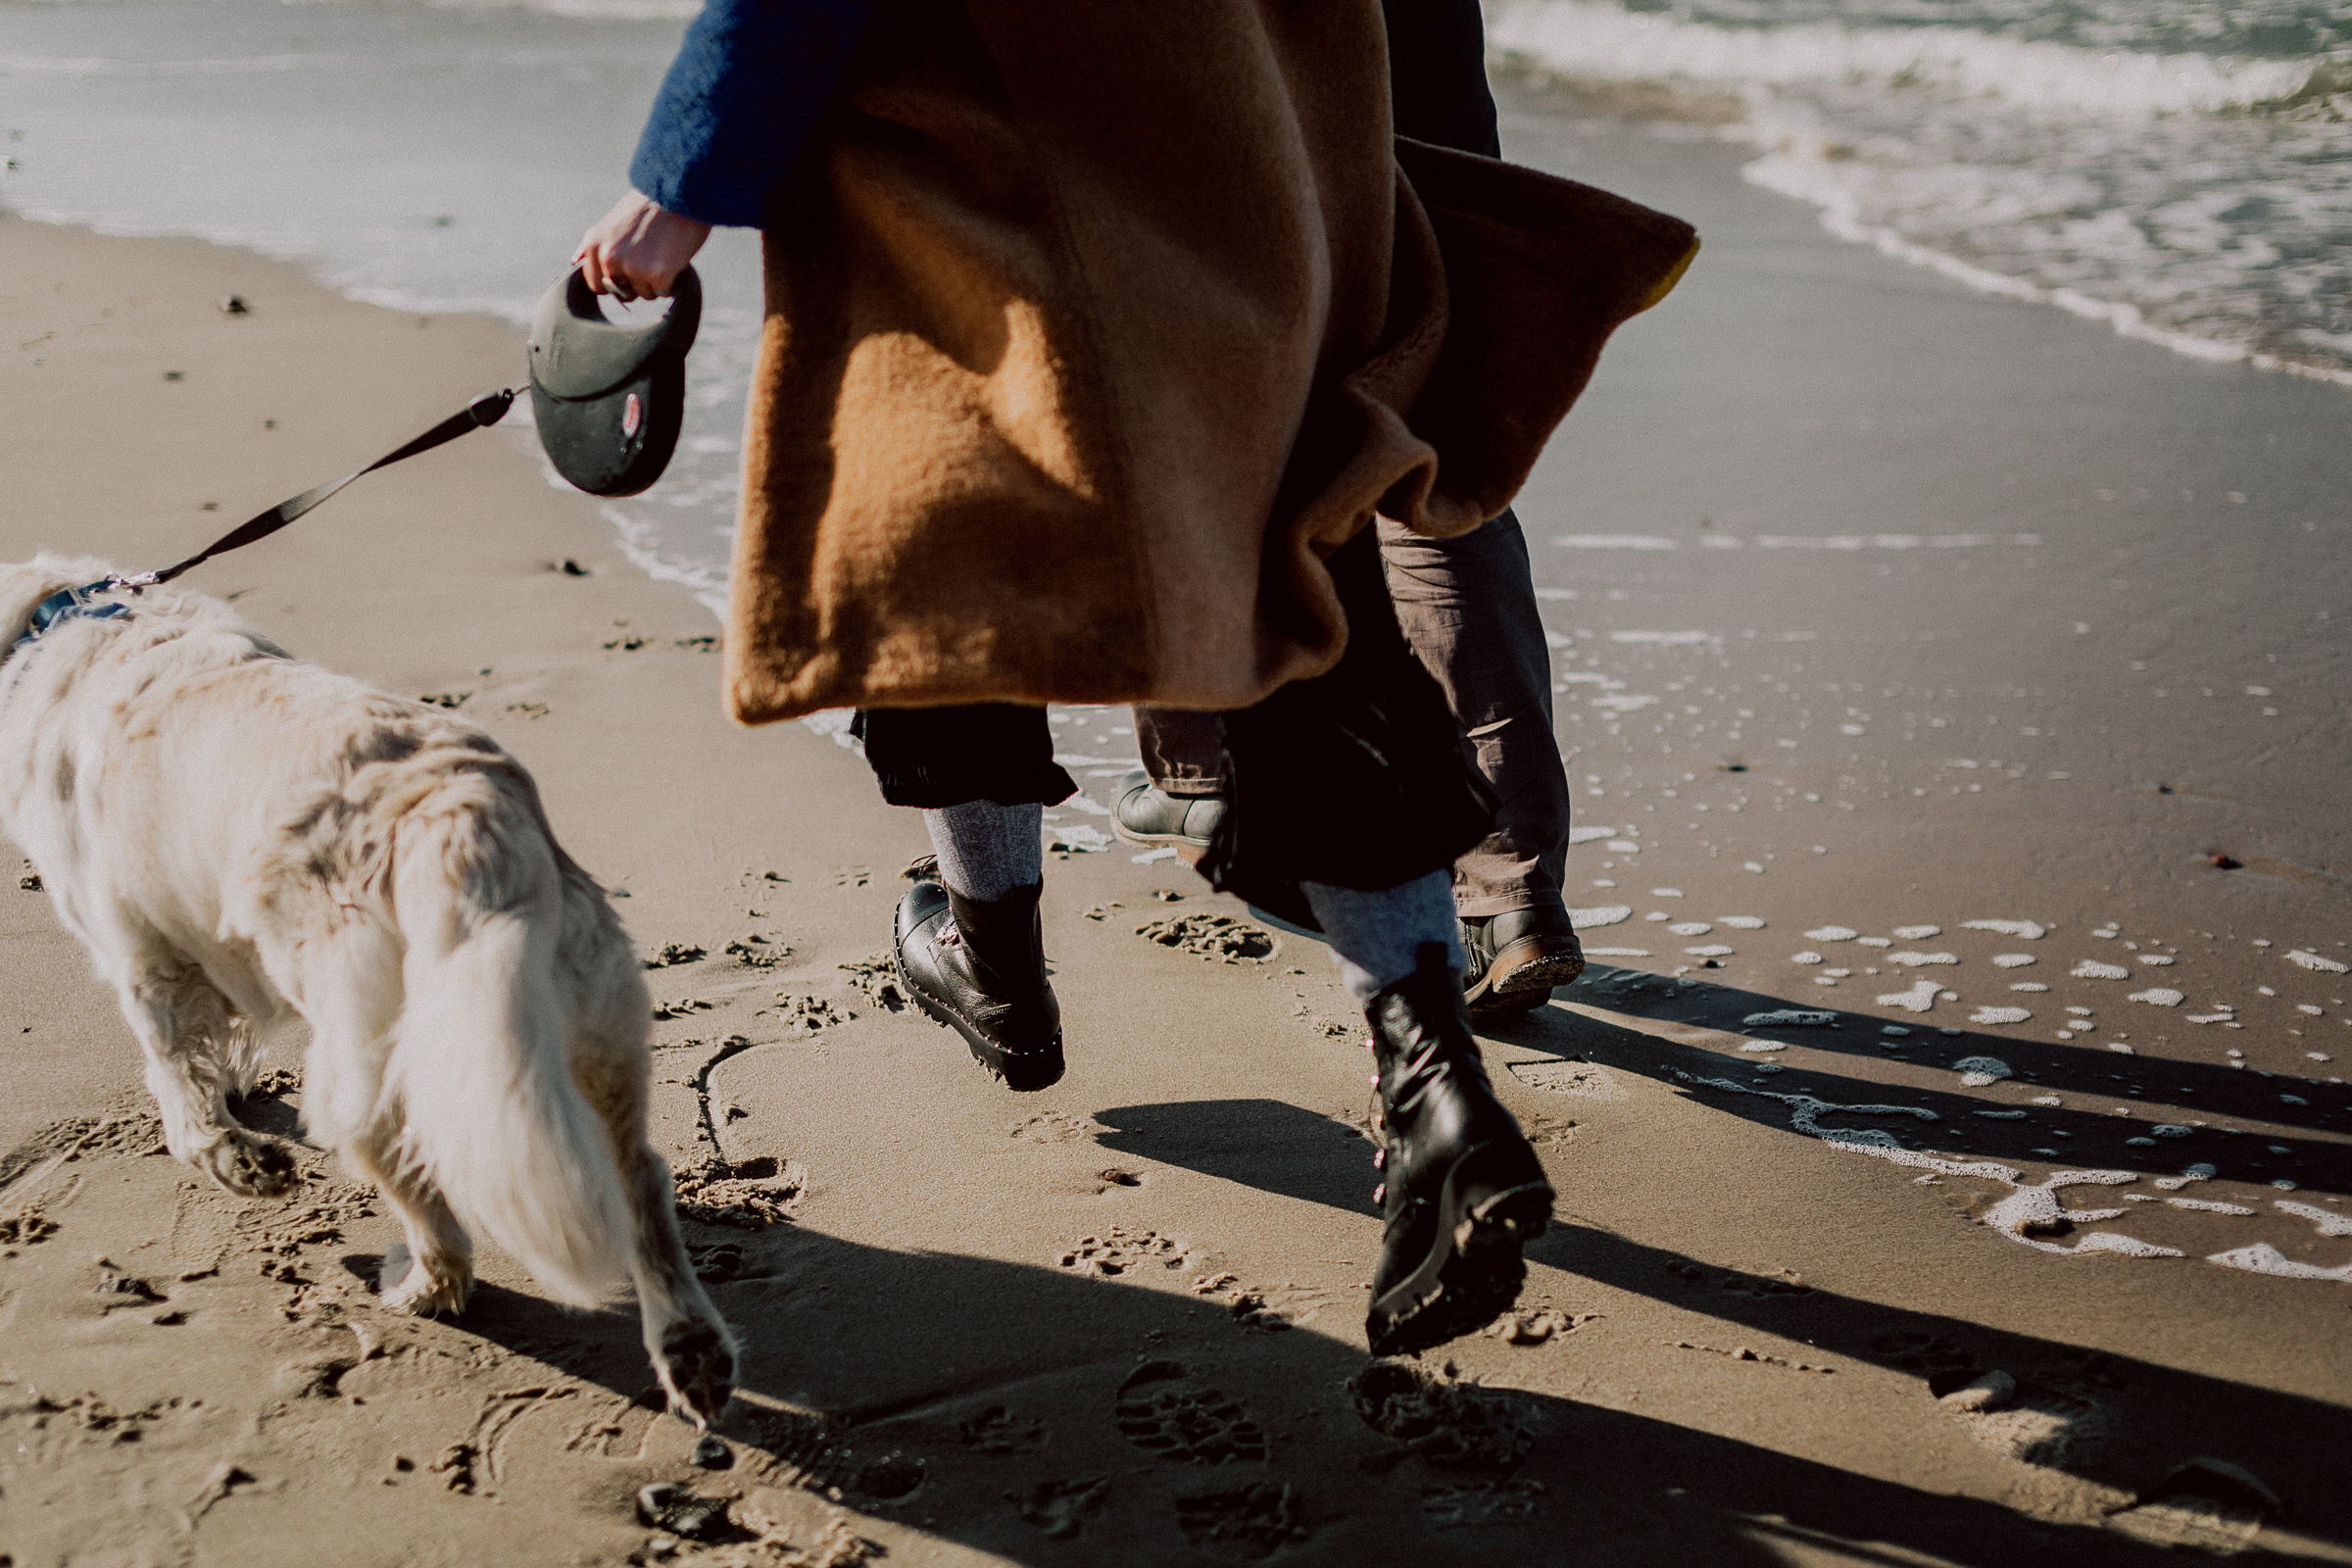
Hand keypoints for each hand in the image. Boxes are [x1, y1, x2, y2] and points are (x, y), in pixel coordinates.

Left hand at [575, 191, 711, 300]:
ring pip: (645, 294)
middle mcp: (609, 258)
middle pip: (623, 293)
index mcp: (595, 245)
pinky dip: (671, 280)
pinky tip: (672, 257)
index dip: (616, 280)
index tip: (629, 265)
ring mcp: (633, 267)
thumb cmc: (647, 207)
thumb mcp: (610, 221)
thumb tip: (575, 261)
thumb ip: (592, 244)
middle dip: (637, 282)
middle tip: (649, 254)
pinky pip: (663, 292)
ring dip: (656, 281)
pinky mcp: (657, 275)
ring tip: (662, 252)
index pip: (597, 285)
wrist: (677, 195)